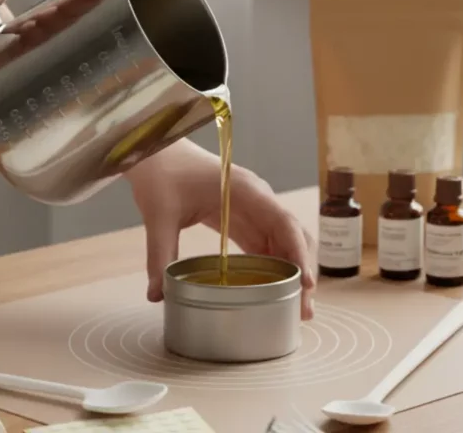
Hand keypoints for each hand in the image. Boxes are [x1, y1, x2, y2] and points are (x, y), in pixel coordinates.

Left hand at [127, 140, 317, 319]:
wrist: (156, 153)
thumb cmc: (162, 175)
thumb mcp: (159, 216)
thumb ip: (160, 256)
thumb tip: (156, 296)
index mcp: (244, 190)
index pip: (283, 222)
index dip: (298, 253)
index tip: (306, 283)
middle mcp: (257, 199)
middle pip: (292, 236)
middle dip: (303, 271)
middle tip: (303, 310)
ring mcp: (253, 208)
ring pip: (284, 242)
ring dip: (293, 272)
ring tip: (296, 309)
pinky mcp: (243, 217)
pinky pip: (266, 243)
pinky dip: (276, 267)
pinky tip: (276, 292)